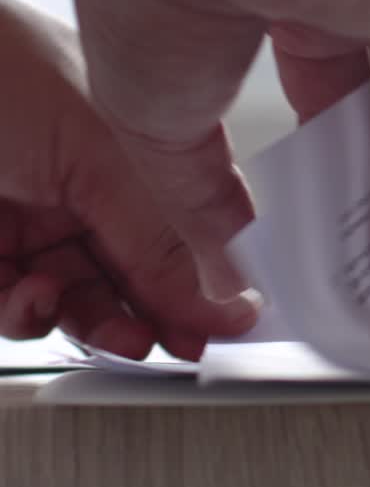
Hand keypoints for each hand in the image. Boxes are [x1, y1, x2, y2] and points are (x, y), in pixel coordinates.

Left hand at [0, 0, 257, 358]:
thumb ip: (162, 239)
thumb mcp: (101, 157)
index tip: (231, 321)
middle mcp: (89, 181)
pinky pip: (15, 307)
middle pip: (141, 269)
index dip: (214, 274)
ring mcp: (32, 216)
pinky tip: (32, 298)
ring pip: (82, 299)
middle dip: (160, 311)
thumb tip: (228, 298)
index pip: (191, 224)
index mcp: (136, 144)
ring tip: (108, 326)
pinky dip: (28, 315)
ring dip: (99, 322)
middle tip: (178, 342)